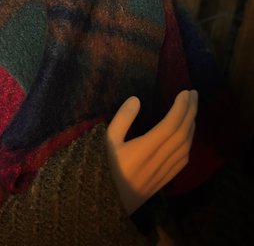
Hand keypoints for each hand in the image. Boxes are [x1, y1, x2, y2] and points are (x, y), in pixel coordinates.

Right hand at [106, 89, 197, 214]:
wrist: (107, 204)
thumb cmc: (103, 168)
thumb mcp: (107, 141)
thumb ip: (121, 119)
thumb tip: (136, 99)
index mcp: (144, 149)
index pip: (170, 125)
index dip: (180, 107)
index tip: (185, 92)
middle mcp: (158, 161)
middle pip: (182, 133)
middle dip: (190, 111)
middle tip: (194, 94)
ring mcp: (163, 172)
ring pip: (185, 147)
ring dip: (191, 126)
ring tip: (191, 110)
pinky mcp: (164, 181)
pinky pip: (183, 160)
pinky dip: (189, 143)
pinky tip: (187, 136)